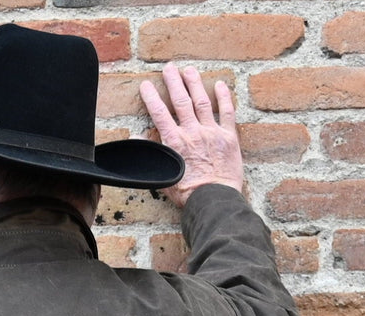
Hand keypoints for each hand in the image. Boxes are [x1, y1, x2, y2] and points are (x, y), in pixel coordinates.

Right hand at [140, 65, 243, 207]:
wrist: (213, 199)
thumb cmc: (187, 193)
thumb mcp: (162, 177)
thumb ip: (150, 155)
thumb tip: (136, 139)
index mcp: (174, 142)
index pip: (160, 114)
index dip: (152, 97)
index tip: (146, 85)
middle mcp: (192, 132)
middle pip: (181, 101)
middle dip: (173, 82)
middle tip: (169, 68)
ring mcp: (211, 132)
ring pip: (201, 102)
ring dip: (194, 83)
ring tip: (189, 70)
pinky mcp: (228, 137)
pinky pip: (227, 112)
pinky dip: (224, 97)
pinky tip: (220, 85)